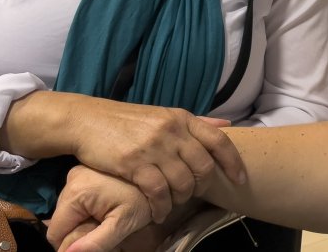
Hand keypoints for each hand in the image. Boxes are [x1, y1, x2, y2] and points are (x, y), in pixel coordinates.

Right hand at [49, 165, 150, 251]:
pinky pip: (78, 198)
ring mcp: (77, 173)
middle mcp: (71, 179)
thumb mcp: (123, 223)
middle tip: (103, 231)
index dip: (70, 244)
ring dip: (83, 220)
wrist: (160, 172)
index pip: (56, 232)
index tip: (91, 244)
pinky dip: (87, 208)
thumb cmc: (143, 199)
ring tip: (107, 218)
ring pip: (69, 210)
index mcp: (76, 192)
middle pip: (62, 220)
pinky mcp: (84, 172)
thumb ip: (96, 242)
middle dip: (78, 231)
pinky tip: (106, 207)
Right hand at [68, 98, 244, 222]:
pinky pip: (158, 192)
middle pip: (203, 166)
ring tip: (172, 204)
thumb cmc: (126, 121)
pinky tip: (157, 212)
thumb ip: (195, 123)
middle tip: (193, 194)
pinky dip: (161, 207)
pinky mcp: (134, 163)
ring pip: (183, 183)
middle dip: (202, 186)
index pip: (219, 140)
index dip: (233, 162)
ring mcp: (153, 147)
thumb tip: (227, 126)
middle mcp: (171, 131)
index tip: (240, 179)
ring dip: (181, 200)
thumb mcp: (163, 115)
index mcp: (181, 118)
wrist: (87, 121)